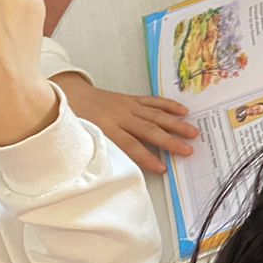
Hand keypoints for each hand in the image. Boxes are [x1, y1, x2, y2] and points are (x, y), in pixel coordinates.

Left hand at [54, 74, 197, 175]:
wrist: (69, 94)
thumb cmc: (73, 121)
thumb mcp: (80, 138)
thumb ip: (96, 150)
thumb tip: (112, 168)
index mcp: (106, 128)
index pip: (130, 146)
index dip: (147, 157)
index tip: (162, 168)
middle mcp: (120, 116)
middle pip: (149, 130)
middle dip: (170, 141)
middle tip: (188, 150)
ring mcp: (128, 106)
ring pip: (155, 116)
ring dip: (176, 124)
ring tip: (193, 133)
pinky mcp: (131, 99)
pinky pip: (153, 102)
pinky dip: (168, 105)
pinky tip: (183, 111)